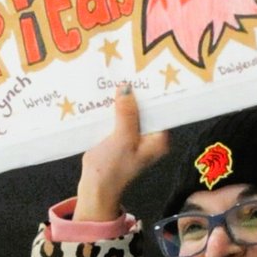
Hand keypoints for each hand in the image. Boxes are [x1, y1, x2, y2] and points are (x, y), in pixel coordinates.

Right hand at [74, 84, 169, 220]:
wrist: (95, 189)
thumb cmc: (113, 168)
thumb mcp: (122, 138)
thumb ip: (126, 113)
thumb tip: (127, 88)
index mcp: (158, 139)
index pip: (161, 108)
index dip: (154, 91)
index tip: (147, 71)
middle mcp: (150, 137)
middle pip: (145, 108)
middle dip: (137, 92)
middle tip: (129, 68)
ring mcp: (134, 137)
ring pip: (131, 111)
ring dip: (123, 99)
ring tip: (117, 75)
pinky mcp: (119, 137)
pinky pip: (119, 117)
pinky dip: (113, 108)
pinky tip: (107, 93)